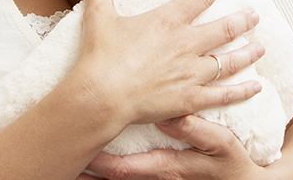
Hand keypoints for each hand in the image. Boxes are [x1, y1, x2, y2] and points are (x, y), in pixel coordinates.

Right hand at [71, 0, 264, 127]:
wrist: (102, 96)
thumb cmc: (100, 56)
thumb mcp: (98, 17)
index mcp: (168, 21)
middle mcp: (186, 44)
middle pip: (225, 29)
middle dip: (243, 20)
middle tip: (255, 15)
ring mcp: (191, 73)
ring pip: (229, 61)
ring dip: (248, 53)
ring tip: (261, 47)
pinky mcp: (190, 98)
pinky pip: (223, 95)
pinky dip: (242, 91)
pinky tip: (256, 86)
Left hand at [84, 115, 264, 179]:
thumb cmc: (231, 162)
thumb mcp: (221, 145)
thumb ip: (197, 131)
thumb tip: (171, 118)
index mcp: (167, 167)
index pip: (124, 168)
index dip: (99, 162)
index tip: (79, 151)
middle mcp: (156, 176)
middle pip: (113, 176)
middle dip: (87, 169)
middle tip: (61, 157)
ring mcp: (156, 177)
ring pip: (118, 176)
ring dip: (94, 170)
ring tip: (70, 159)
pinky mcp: (159, 173)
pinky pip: (129, 174)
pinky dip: (110, 167)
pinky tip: (99, 157)